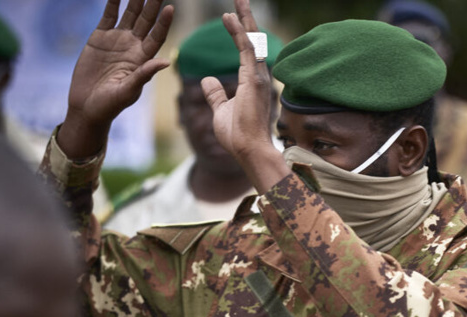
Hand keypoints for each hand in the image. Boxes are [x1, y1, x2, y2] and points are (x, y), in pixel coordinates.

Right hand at [59, 0, 173, 158]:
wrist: (87, 107)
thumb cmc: (111, 105)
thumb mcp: (128, 91)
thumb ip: (144, 75)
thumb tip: (165, 62)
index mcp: (143, 59)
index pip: (157, 36)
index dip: (164, 22)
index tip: (171, 8)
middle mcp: (133, 46)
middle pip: (146, 20)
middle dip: (152, 4)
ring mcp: (117, 40)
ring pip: (130, 14)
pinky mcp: (99, 38)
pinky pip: (108, 15)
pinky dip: (113, 2)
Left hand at [201, 0, 288, 192]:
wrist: (248, 151)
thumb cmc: (237, 136)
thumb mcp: (221, 110)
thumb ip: (215, 94)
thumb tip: (207, 79)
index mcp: (252, 82)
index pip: (246, 50)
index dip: (239, 32)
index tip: (230, 17)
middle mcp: (259, 76)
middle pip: (252, 40)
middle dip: (246, 18)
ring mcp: (259, 77)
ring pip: (252, 40)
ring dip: (244, 19)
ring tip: (238, 0)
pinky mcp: (254, 80)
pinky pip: (247, 50)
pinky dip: (240, 32)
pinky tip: (231, 17)